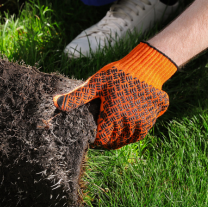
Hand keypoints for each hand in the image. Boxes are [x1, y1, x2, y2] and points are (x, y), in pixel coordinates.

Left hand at [53, 42, 176, 149]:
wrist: (148, 65)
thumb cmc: (118, 73)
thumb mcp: (95, 83)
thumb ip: (77, 96)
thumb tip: (55, 103)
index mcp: (113, 115)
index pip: (102, 139)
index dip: (96, 139)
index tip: (92, 135)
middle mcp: (129, 122)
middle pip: (115, 142)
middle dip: (107, 140)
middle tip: (101, 133)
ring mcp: (143, 122)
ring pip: (127, 140)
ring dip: (119, 139)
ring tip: (112, 132)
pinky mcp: (152, 119)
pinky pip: (140, 135)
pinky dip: (132, 135)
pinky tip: (125, 128)